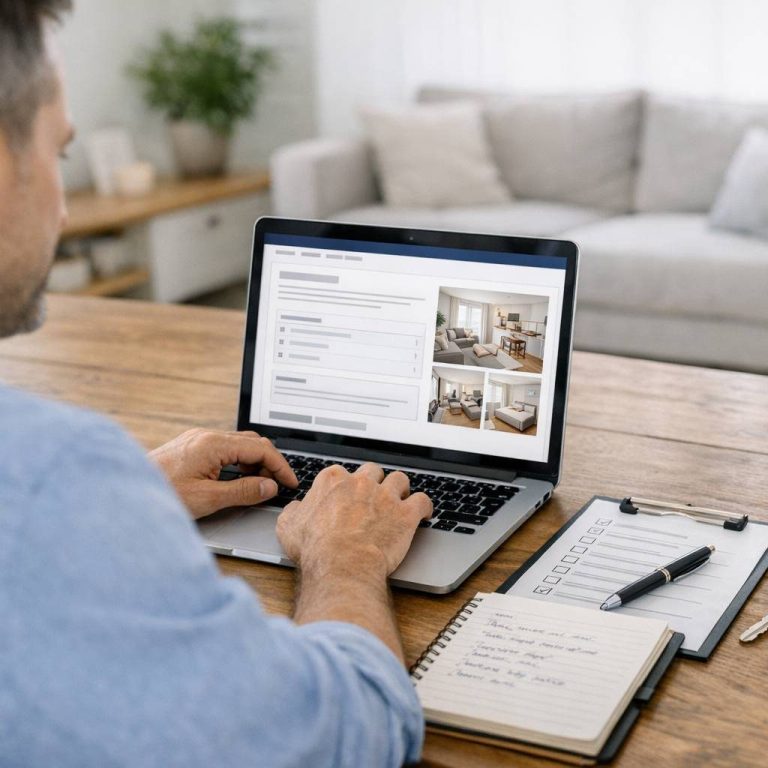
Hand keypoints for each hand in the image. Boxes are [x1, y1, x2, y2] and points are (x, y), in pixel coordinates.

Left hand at [149, 428, 297, 518]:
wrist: (124, 493)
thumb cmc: (160, 494)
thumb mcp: (207, 498)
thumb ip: (243, 491)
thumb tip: (268, 487)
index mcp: (213, 444)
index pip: (260, 449)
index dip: (279, 466)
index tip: (290, 482)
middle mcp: (206, 436)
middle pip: (252, 442)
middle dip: (269, 463)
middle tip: (277, 486)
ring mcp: (198, 440)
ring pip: (239, 444)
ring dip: (254, 463)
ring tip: (259, 486)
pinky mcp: (191, 447)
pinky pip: (225, 448)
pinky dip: (239, 462)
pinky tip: (238, 480)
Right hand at [276, 463, 431, 578]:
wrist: (341, 565)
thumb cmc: (315, 548)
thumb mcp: (289, 527)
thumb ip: (293, 512)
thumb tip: (296, 509)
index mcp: (333, 481)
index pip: (342, 473)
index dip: (345, 486)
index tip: (347, 496)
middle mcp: (361, 483)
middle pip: (373, 472)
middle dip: (374, 482)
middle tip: (374, 497)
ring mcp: (385, 496)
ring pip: (399, 480)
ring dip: (400, 489)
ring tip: (400, 500)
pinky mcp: (405, 514)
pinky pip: (422, 501)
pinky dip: (424, 506)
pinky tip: (423, 513)